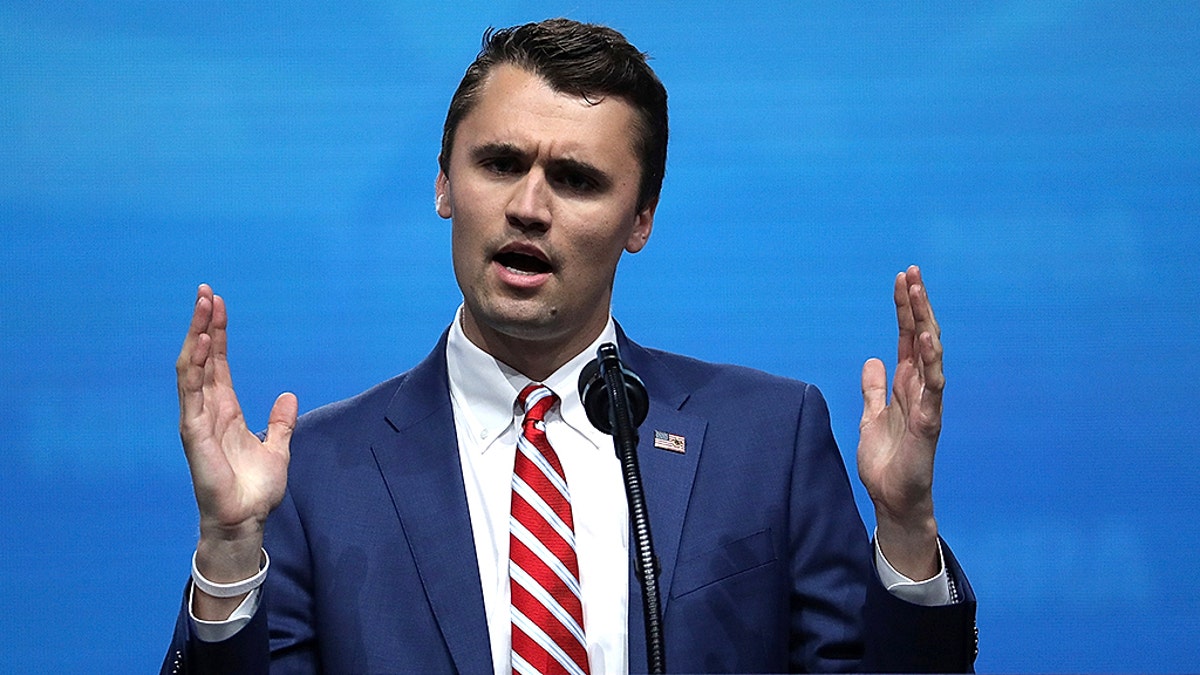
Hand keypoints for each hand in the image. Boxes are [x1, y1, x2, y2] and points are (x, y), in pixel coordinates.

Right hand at [176, 284, 295, 612]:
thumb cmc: (255, 489)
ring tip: (203, 305)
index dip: (218, 332)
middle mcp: (208, 409)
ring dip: (197, 335)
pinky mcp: (194, 432)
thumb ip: (281, 422)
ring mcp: (198, 419)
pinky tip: (202, 343)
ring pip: (192, 368)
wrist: (246, 520)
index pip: (219, 362)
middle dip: (203, 323)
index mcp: (226, 410)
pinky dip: (195, 367)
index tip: (219, 303)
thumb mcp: (278, 448)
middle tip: (205, 291)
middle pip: (202, 357)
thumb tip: (289, 395)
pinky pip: (191, 393)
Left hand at [857, 266, 942, 578]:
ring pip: (930, 354)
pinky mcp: (928, 422)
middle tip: (911, 272)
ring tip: (919, 292)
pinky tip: (929, 340)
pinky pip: (933, 387)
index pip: (907, 337)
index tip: (901, 279)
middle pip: (920, 337)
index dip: (904, 309)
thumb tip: (872, 361)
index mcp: (906, 384)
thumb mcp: (871, 417)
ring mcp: (927, 402)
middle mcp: (920, 387)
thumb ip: (873, 389)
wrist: (893, 499)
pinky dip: (932, 363)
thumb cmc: (887, 461)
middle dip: (916, 305)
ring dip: (925, 322)